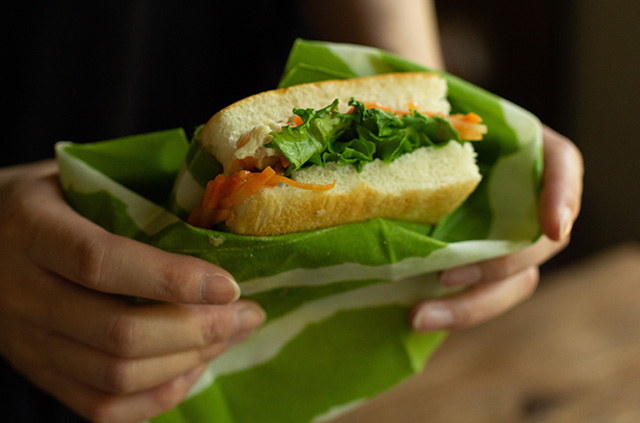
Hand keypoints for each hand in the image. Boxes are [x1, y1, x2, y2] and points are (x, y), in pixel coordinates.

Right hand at [0, 160, 264, 422]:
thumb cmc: (44, 200)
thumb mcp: (73, 177)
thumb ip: (133, 190)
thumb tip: (218, 204)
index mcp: (31, 228)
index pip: (101, 262)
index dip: (172, 279)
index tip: (229, 284)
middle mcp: (22, 293)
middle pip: (117, 333)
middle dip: (199, 329)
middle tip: (247, 313)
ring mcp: (27, 341)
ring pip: (115, 376)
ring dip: (188, 361)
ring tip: (231, 335)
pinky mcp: (38, 372)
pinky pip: (101, 407)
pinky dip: (158, 395)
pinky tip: (193, 368)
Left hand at [412, 125, 583, 330]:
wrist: (423, 145)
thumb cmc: (435, 120)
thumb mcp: (442, 108)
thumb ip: (444, 111)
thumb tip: (428, 112)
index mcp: (533, 157)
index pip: (562, 170)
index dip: (562, 199)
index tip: (552, 227)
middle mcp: (532, 204)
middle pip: (537, 246)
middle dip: (495, 269)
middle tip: (445, 280)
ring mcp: (510, 239)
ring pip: (511, 283)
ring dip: (471, 306)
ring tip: (420, 317)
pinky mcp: (483, 265)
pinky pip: (483, 294)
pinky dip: (457, 309)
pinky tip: (419, 317)